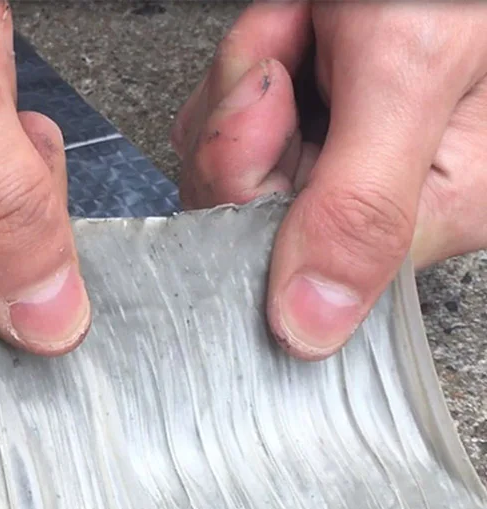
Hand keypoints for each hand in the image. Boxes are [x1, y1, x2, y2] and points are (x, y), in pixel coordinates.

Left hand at [172, 1, 486, 359]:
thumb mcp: (410, 72)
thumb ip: (361, 205)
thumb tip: (310, 328)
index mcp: (428, 214)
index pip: (290, 264)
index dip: (252, 183)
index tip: (273, 103)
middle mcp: (374, 212)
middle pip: (246, 220)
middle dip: (243, 125)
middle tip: (289, 58)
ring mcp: (333, 175)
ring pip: (227, 176)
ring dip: (240, 88)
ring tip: (301, 32)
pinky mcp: (305, 141)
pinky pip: (228, 138)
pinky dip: (238, 79)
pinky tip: (286, 41)